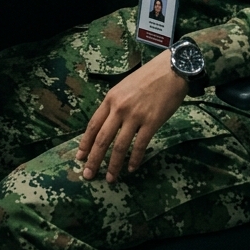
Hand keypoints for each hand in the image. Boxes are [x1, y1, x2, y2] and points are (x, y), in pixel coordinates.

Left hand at [77, 51, 187, 182]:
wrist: (170, 70)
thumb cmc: (147, 78)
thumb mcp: (124, 88)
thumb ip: (114, 106)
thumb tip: (106, 126)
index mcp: (110, 99)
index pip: (93, 125)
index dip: (85, 143)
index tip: (80, 158)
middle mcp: (119, 108)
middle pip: (102, 139)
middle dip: (94, 159)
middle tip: (88, 176)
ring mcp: (135, 116)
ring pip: (119, 146)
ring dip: (113, 165)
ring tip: (110, 179)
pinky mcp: (152, 122)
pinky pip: (139, 145)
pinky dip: (134, 160)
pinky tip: (131, 169)